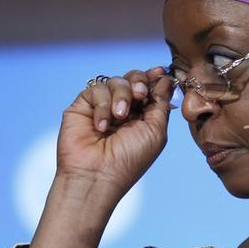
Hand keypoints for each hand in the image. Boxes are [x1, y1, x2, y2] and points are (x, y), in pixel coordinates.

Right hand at [57, 66, 172, 199]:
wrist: (97, 175)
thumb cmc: (129, 159)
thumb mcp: (155, 131)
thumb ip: (160, 104)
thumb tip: (165, 79)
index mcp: (143, 115)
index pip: (149, 87)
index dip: (154, 77)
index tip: (161, 72)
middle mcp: (123, 109)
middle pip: (133, 77)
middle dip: (139, 81)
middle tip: (140, 94)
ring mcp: (103, 106)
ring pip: (116, 80)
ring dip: (122, 95)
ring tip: (120, 116)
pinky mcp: (83, 106)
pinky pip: (96, 89)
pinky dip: (102, 105)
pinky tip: (101, 126)